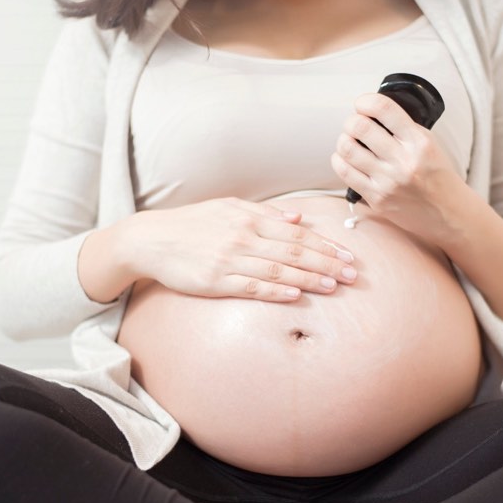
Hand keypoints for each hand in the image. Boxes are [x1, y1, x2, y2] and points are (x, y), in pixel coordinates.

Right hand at [129, 197, 356, 301]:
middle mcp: (243, 238)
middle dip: (326, 262)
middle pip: (293, 251)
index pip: (296, 233)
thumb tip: (298, 217)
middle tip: (351, 274)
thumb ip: (264, 213)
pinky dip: (274, 289)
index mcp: (249, 219)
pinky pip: (250, 286)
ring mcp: (229, 260)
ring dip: (308, 277)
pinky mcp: (215, 281)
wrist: (150, 240)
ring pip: (278, 269)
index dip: (325, 245)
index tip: (348, 255)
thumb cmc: (191, 224)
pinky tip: (294, 294)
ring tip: (333, 285)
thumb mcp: (227, 208)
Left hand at [330, 93, 473, 245]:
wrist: (449, 214)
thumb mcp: (430, 144)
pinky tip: (346, 158)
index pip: (384, 109)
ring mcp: (388, 182)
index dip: (365, 101)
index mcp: (419, 142)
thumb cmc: (438, 177)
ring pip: (347, 149)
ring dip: (344, 140)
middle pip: (359, 127)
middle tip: (354, 124)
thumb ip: (404, 129)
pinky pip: (346, 173)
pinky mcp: (377, 199)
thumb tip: (373, 114)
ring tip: (350, 141)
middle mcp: (403, 161)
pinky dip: (340, 160)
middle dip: (351, 121)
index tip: (362, 104)